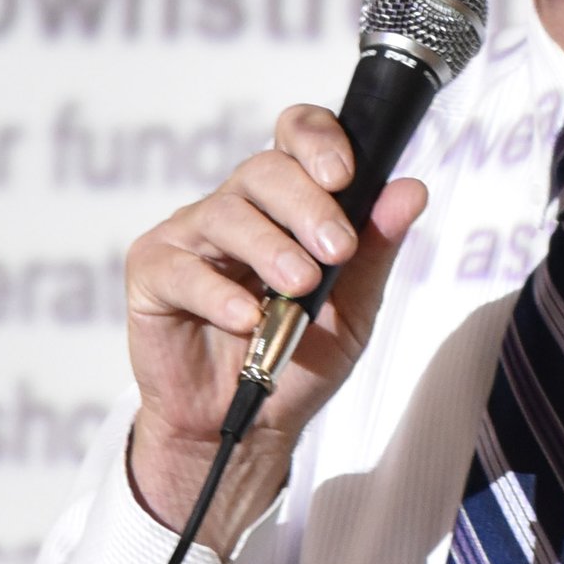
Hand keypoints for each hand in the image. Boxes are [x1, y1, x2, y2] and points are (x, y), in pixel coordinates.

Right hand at [123, 105, 427, 549]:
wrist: (247, 427)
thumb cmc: (296, 360)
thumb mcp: (353, 309)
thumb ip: (377, 248)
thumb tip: (411, 190)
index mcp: (286, 202)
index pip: (295, 135)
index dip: (317, 140)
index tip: (346, 176)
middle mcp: (236, 206)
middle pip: (264, 170)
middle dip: (308, 205)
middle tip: (337, 249)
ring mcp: (189, 236)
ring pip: (226, 213)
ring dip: (270, 249)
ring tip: (300, 288)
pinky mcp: (152, 273)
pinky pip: (181, 268)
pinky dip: (219, 293)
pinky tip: (247, 320)